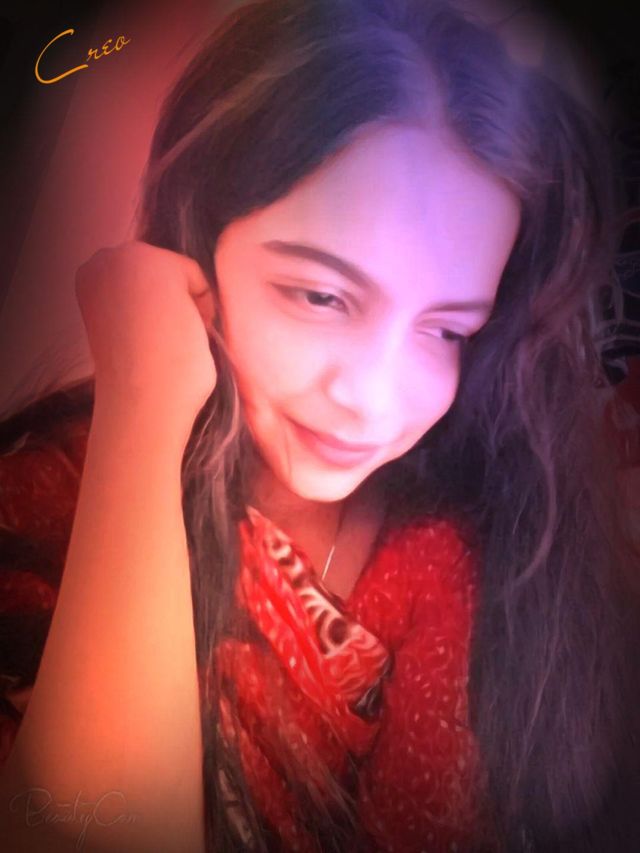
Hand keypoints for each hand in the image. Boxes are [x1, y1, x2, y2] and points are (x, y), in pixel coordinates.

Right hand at [75, 241, 217, 435]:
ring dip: (187, 308)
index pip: (151, 277)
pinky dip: (203, 310)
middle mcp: (103, 259)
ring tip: (168, 342)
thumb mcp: (130, 325)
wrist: (140, 402)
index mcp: (91, 275)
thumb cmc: (141, 377)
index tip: (147, 342)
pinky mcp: (157, 264)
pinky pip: (201, 280)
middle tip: (160, 345)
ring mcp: (129, 257)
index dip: (160, 312)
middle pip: (169, 270)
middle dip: (173, 305)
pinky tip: (180, 335)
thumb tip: (174, 292)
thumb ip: (142, 300)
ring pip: (184, 275)